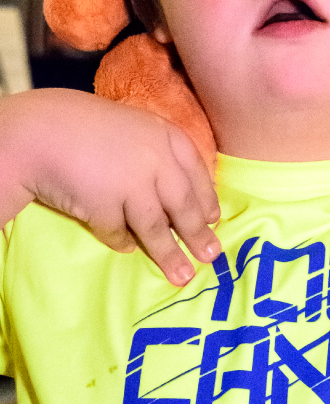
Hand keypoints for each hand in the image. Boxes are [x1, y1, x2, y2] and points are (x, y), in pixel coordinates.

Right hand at [0, 88, 220, 285]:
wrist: (41, 131)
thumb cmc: (88, 128)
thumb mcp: (134, 129)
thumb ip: (158, 155)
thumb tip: (180, 197)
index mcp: (166, 136)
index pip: (197, 174)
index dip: (207, 200)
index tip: (214, 221)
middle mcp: (155, 160)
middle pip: (183, 205)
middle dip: (198, 235)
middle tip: (211, 256)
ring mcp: (131, 184)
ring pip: (156, 227)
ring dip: (169, 254)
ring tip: (182, 275)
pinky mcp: (105, 206)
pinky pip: (119, 233)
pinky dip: (123, 243)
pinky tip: (127, 249)